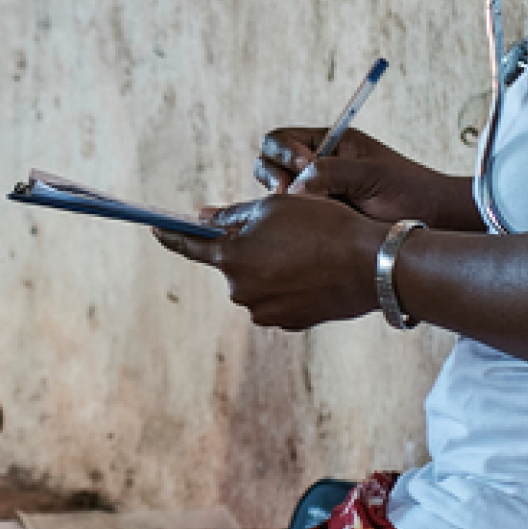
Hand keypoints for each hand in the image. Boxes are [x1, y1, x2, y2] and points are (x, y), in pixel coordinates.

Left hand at [157, 193, 388, 329]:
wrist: (371, 265)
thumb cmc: (323, 226)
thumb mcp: (276, 206)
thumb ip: (234, 216)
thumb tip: (205, 219)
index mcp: (232, 258)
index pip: (191, 246)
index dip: (172, 235)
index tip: (156, 229)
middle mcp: (241, 291)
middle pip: (235, 263)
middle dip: (250, 247)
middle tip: (285, 230)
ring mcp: (265, 312)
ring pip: (260, 280)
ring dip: (274, 266)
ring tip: (308, 250)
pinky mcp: (290, 323)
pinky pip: (281, 297)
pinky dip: (292, 283)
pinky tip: (316, 270)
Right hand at [255, 127, 475, 229]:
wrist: (433, 219)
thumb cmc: (409, 191)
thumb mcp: (370, 175)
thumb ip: (329, 173)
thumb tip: (292, 189)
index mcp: (329, 143)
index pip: (283, 139)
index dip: (284, 153)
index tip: (304, 168)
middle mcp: (317, 165)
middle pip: (270, 162)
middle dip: (273, 175)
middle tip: (288, 194)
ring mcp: (316, 193)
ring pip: (276, 192)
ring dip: (279, 199)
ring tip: (298, 212)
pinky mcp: (319, 219)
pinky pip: (290, 216)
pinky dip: (288, 219)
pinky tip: (302, 229)